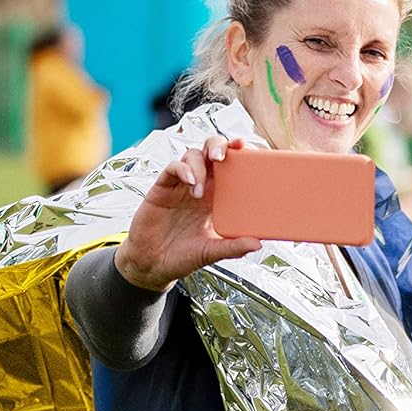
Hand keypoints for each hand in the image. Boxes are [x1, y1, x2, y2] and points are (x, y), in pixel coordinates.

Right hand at [113, 137, 260, 291]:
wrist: (153, 264)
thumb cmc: (184, 255)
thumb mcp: (213, 252)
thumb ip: (234, 247)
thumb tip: (258, 245)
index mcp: (218, 197)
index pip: (232, 166)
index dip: (239, 153)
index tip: (248, 148)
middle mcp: (202, 186)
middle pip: (211, 151)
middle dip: (218, 146)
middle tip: (221, 158)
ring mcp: (181, 185)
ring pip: (192, 155)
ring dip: (199, 166)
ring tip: (198, 192)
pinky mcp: (162, 188)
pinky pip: (172, 168)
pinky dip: (182, 169)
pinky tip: (189, 183)